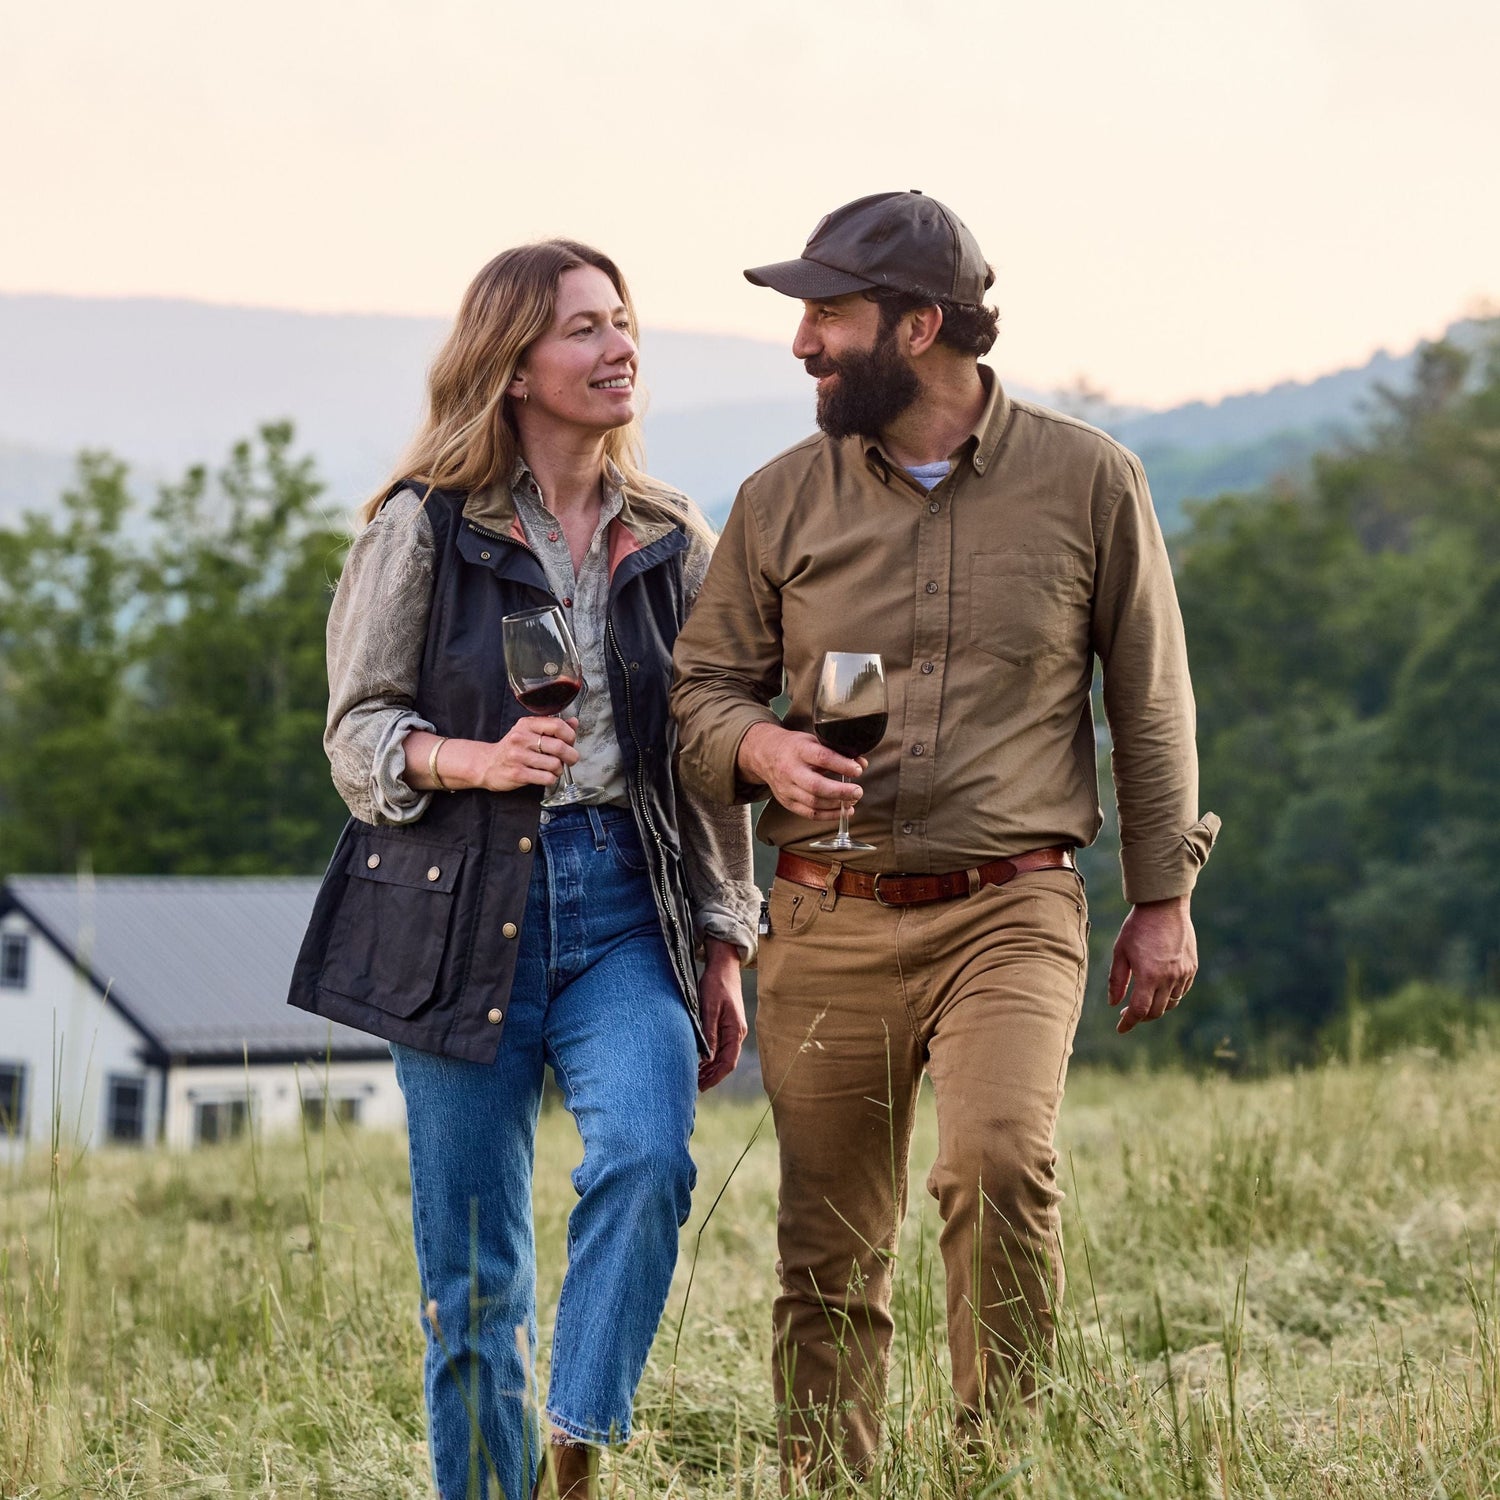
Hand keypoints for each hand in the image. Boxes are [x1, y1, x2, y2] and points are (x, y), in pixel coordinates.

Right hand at [471, 717, 578, 791]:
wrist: (487, 764)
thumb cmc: (512, 748)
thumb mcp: (529, 731)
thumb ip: (552, 727)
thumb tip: (574, 723)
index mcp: (527, 724)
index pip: (557, 725)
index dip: (570, 735)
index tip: (570, 742)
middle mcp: (521, 738)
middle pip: (559, 747)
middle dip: (571, 756)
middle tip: (570, 759)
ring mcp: (518, 756)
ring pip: (555, 764)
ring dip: (559, 770)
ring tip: (553, 769)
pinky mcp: (518, 773)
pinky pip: (546, 778)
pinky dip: (551, 779)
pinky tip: (545, 776)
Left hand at [697, 938, 746, 1091]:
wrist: (724, 966)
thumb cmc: (716, 984)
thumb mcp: (709, 1008)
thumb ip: (709, 1032)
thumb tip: (706, 1057)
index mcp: (735, 1030)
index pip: (728, 1062)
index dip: (715, 1076)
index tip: (702, 1087)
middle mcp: (737, 1032)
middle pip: (726, 1062)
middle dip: (712, 1076)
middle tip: (696, 1087)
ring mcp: (733, 1029)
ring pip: (723, 1056)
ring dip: (711, 1068)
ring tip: (696, 1078)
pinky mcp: (727, 1024)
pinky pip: (721, 1046)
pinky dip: (711, 1057)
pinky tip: (700, 1061)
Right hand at [738, 722, 863, 820]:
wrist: (766, 754)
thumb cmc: (795, 747)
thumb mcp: (814, 740)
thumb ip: (837, 751)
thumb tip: (861, 763)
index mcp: (799, 750)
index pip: (822, 758)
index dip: (842, 765)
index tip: (858, 770)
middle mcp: (790, 770)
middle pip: (816, 786)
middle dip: (840, 791)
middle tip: (858, 791)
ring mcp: (787, 788)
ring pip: (813, 802)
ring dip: (837, 805)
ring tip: (852, 801)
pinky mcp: (787, 802)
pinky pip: (809, 813)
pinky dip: (828, 815)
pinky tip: (842, 811)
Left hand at [1108, 896, 1197, 1033]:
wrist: (1164, 906)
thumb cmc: (1137, 927)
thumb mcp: (1120, 952)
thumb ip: (1117, 980)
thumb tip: (1114, 1004)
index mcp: (1149, 975)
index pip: (1139, 1011)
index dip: (1128, 1023)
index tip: (1120, 1029)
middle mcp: (1169, 978)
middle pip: (1156, 1011)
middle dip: (1141, 1017)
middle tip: (1127, 1013)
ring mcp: (1183, 973)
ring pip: (1170, 1003)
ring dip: (1156, 1007)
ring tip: (1142, 1000)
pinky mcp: (1191, 967)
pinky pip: (1181, 991)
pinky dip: (1169, 996)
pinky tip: (1158, 989)